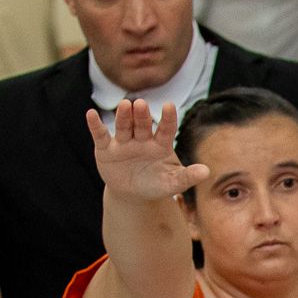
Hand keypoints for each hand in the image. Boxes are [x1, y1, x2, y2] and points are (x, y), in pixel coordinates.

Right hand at [84, 99, 208, 201]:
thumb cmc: (156, 184)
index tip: (169, 105)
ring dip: (123, 116)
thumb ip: (188, 177)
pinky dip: (95, 125)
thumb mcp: (172, 183)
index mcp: (161, 145)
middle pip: (142, 124)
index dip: (168, 118)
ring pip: (124, 126)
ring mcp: (123, 142)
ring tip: (125, 105)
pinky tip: (91, 114)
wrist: (133, 194)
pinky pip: (100, 135)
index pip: (166, 129)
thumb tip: (206, 171)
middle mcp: (142, 139)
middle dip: (142, 115)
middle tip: (141, 104)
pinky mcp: (106, 149)